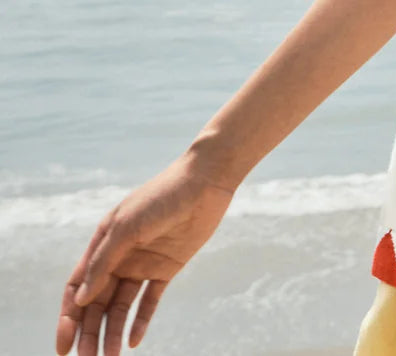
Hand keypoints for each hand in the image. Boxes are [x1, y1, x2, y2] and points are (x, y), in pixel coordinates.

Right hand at [55, 153, 236, 355]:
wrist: (205, 182)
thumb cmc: (161, 197)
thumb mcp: (127, 226)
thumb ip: (103, 262)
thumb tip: (79, 300)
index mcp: (103, 242)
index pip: (78, 286)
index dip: (68, 316)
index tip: (63, 347)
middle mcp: (120, 256)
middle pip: (97, 302)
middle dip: (89, 332)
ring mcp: (143, 263)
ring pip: (121, 306)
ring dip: (113, 332)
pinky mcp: (167, 268)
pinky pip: (149, 301)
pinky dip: (140, 322)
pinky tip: (134, 342)